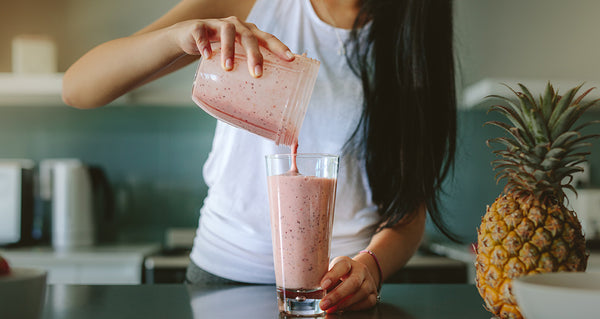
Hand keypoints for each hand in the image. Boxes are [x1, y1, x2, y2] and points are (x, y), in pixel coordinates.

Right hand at [167, 16, 293, 76]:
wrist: (189, 36)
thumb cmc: (219, 49)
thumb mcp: (235, 57)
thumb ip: (246, 70)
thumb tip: (260, 101)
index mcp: (249, 33)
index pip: (267, 38)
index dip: (279, 47)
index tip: (290, 59)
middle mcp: (237, 26)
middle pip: (249, 36)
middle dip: (254, 54)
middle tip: (257, 73)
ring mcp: (217, 24)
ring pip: (227, 32)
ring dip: (229, 49)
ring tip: (228, 67)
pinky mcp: (199, 27)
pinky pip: (202, 33)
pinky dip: (205, 44)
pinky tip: (207, 55)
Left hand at [319, 256, 379, 312]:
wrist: (360, 273)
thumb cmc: (341, 273)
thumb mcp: (332, 270)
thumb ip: (324, 278)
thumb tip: (312, 292)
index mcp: (347, 262)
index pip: (342, 266)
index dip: (332, 275)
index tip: (322, 285)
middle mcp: (361, 270)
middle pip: (353, 282)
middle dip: (338, 295)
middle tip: (324, 304)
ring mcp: (369, 281)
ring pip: (361, 293)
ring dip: (344, 304)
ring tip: (331, 309)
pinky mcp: (373, 293)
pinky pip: (367, 302)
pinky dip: (354, 307)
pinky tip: (343, 309)